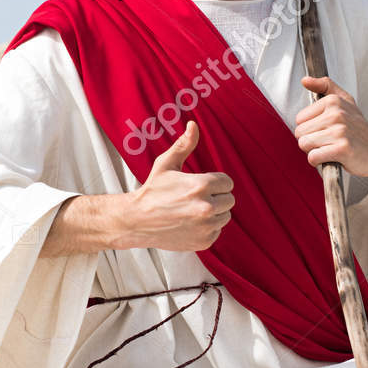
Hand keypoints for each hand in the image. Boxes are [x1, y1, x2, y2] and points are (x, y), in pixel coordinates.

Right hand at [120, 121, 234, 251]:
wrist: (137, 220)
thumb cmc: (152, 191)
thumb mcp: (166, 164)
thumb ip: (184, 145)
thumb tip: (193, 125)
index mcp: (201, 186)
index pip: (227, 182)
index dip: (215, 182)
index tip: (201, 185)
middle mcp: (206, 207)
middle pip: (230, 200)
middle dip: (216, 197)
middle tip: (195, 198)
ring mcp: (205, 226)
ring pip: (225, 216)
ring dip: (214, 213)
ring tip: (192, 210)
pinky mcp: (204, 241)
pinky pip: (217, 231)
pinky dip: (207, 228)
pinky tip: (190, 223)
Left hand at [295, 75, 367, 179]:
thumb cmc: (359, 129)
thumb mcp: (345, 101)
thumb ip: (325, 87)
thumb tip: (305, 80)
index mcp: (333, 101)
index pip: (299, 119)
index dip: (310, 128)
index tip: (326, 130)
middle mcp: (336, 114)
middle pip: (300, 133)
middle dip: (310, 141)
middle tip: (328, 141)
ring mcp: (340, 131)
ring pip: (305, 144)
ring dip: (314, 151)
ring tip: (330, 148)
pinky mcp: (342, 149)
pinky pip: (313, 157)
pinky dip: (318, 162)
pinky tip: (331, 157)